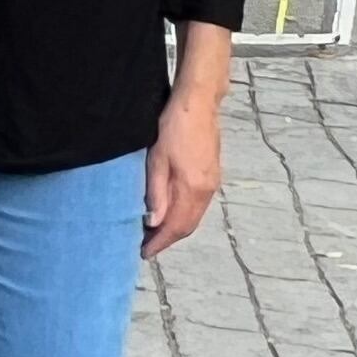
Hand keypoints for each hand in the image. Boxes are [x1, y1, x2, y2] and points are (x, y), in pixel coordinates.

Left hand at [145, 89, 221, 253]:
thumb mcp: (156, 160)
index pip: (177, 226)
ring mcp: (213, 182)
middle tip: (146, 246)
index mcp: (193, 188)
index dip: (160, 242)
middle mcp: (207, 190)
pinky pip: (198, 205)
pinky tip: (169, 212)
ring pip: (194, 216)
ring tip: (154, 233)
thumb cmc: (173, 127)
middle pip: (188, 225)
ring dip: (175, 228)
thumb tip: (153, 223)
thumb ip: (156, 192)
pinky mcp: (213, 174)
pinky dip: (184, 214)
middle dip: (167, 239)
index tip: (143, 253)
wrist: (198, 103)